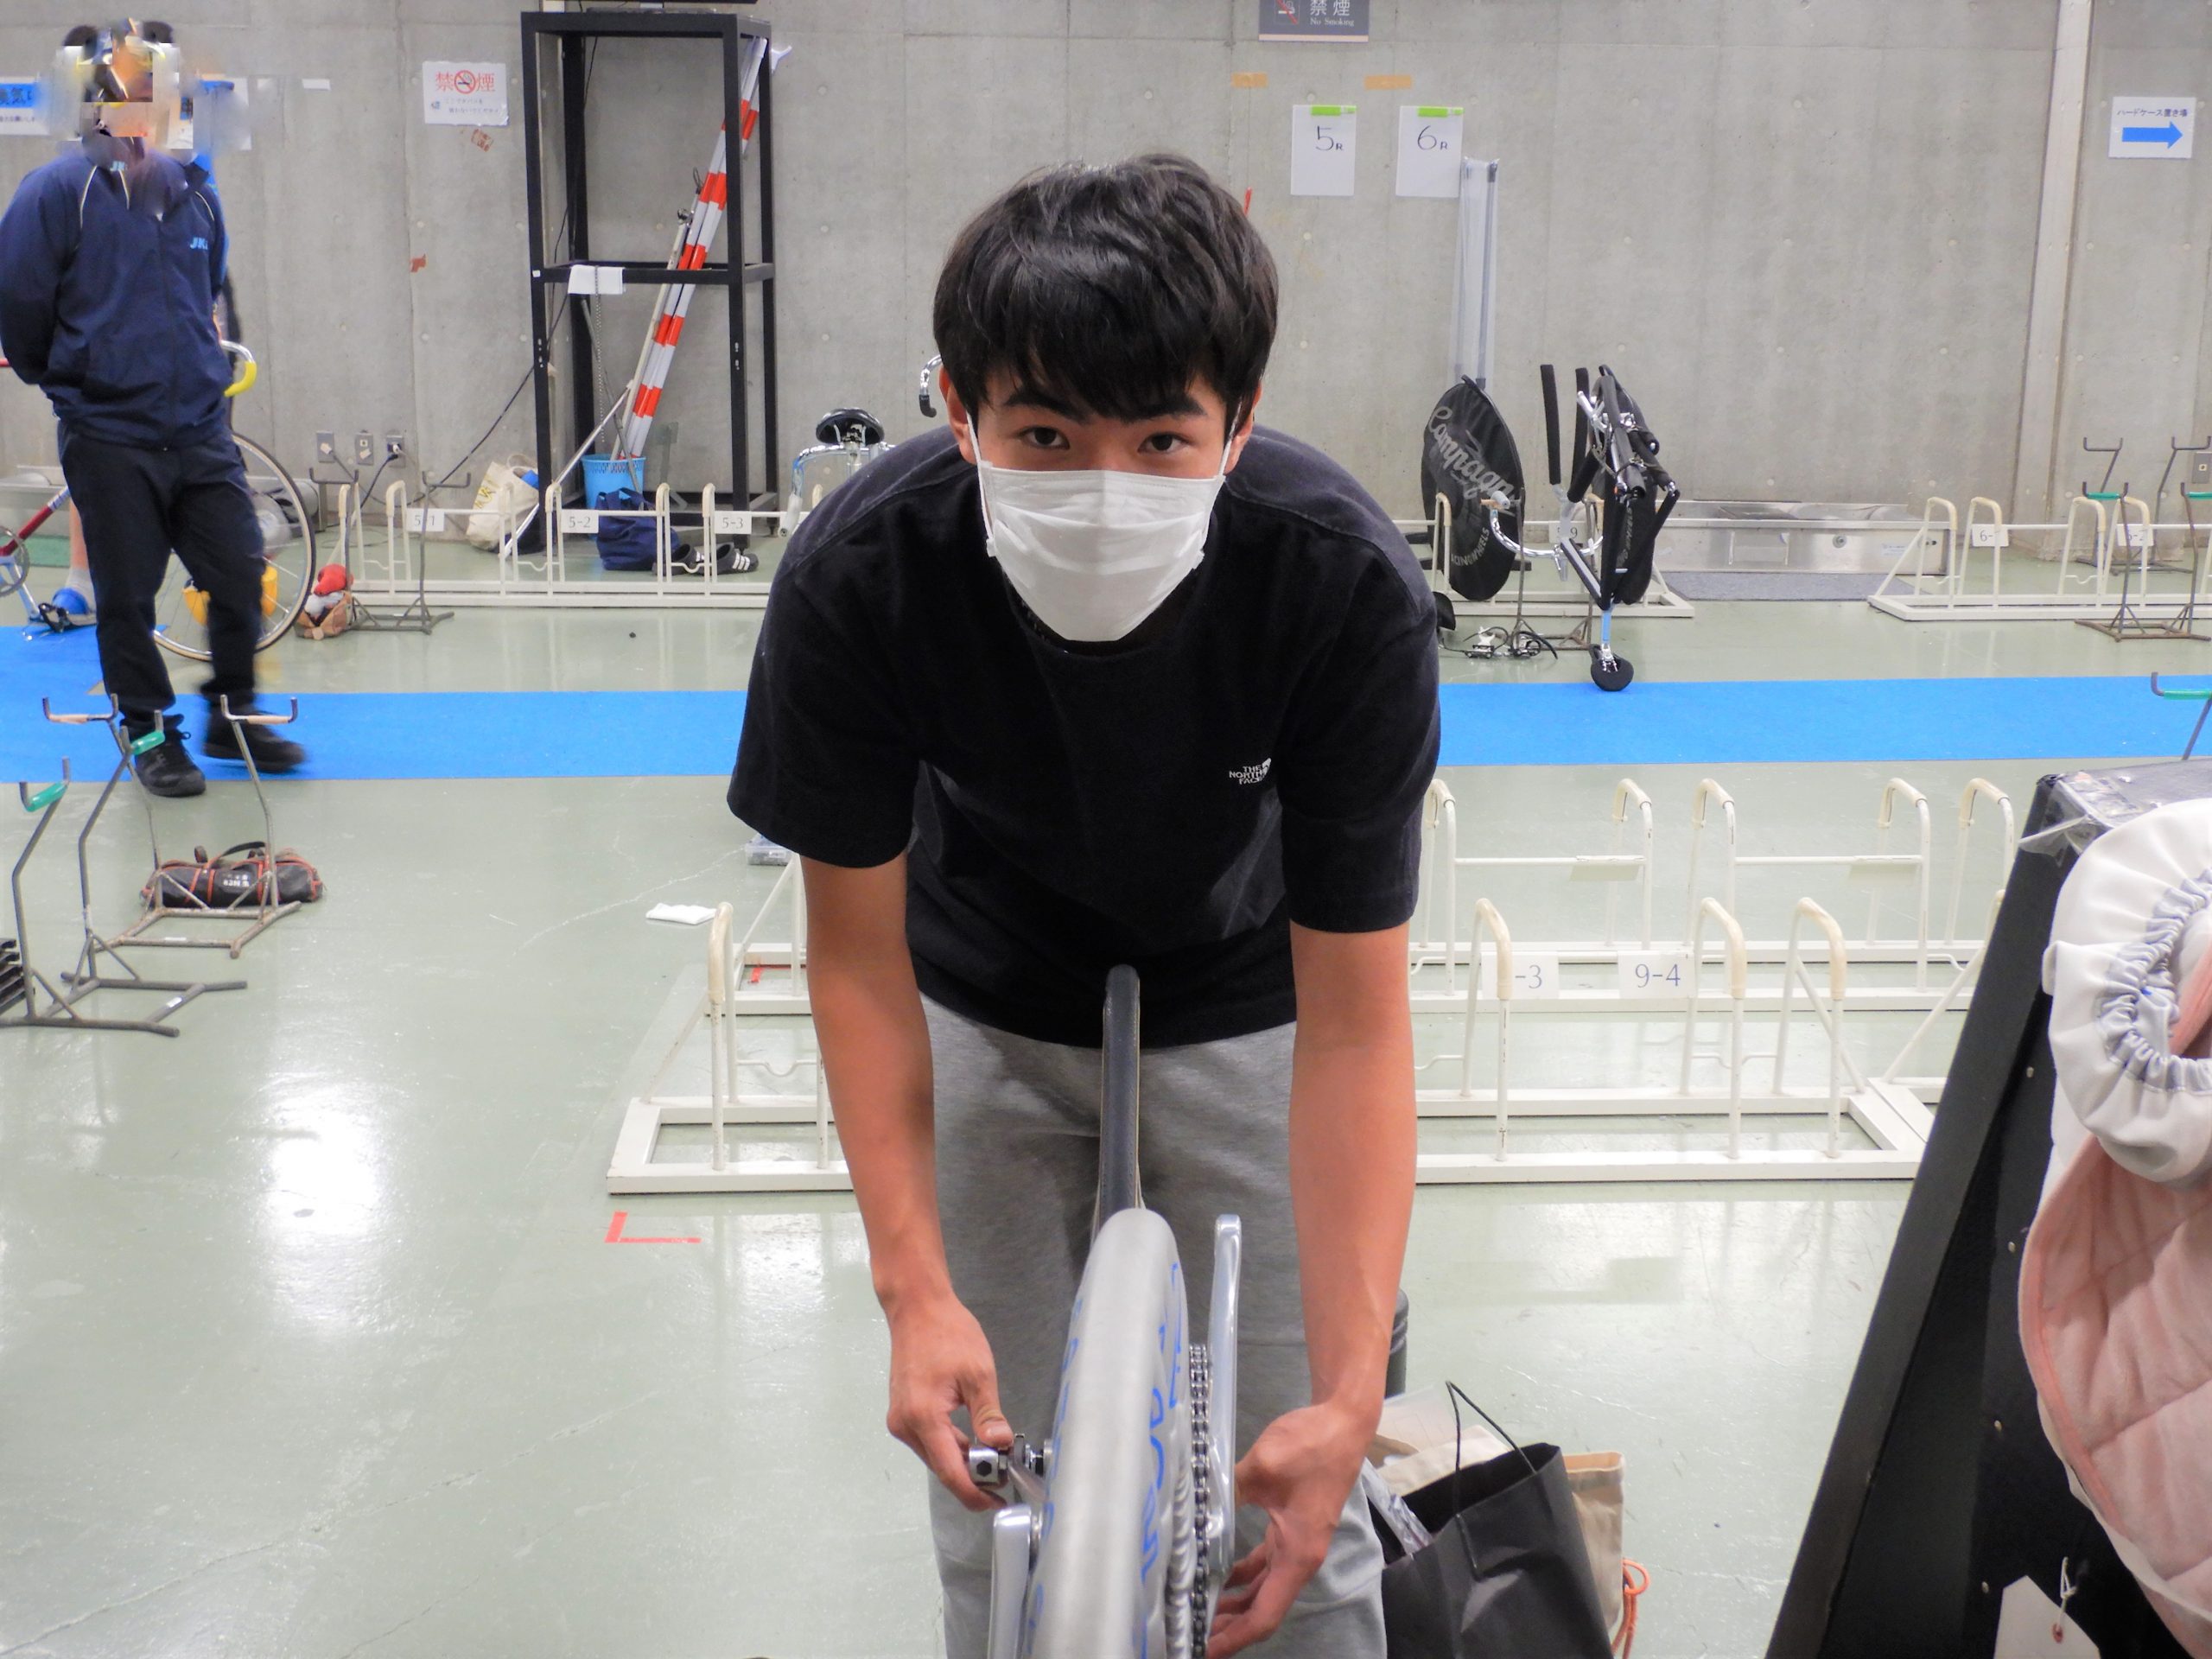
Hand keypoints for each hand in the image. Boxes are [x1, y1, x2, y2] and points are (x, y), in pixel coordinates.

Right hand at [885, 1292, 1011, 1511]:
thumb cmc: (949, 1333)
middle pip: (942, 1466)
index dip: (974, 1492)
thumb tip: (1001, 1447)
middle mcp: (906, 1426)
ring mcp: (901, 1420)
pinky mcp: (903, 1414)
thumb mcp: (978, 1374)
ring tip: (994, 1460)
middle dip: (973, 1477)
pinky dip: (952, 1446)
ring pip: (936, 1455)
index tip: (997, 1502)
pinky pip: (930, 1441)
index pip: (950, 1471)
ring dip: (963, 1461)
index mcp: (923, 1417)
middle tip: (1005, 1477)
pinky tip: (973, 1442)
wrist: (917, 1308)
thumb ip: (989, 1416)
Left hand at [1208, 1402, 1373, 1655]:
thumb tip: (1190, 1507)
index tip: (1205, 1650)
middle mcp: (1300, 1557)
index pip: (1265, 1613)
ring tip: (1200, 1610)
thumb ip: (1224, 1492)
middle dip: (1230, 1626)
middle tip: (1193, 1634)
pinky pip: (1265, 1563)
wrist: (1342, 1422)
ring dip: (1236, 1602)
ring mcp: (1297, 1542)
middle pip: (1263, 1607)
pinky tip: (1218, 1572)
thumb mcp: (1261, 1467)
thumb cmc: (1310, 1447)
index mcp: (1297, 1554)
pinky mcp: (1292, 1526)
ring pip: (1263, 1587)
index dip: (1235, 1637)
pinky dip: (1243, 1574)